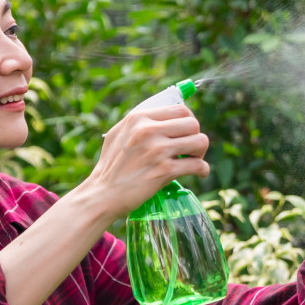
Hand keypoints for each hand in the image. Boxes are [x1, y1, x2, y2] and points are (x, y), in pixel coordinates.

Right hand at [81, 105, 210, 220]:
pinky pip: (197, 165)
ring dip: (200, 153)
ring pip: (200, 141)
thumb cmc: (109, 167)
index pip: (180, 109)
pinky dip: (202, 170)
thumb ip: (139, 124)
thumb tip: (164, 118)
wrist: (102, 195)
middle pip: (193, 124)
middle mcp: (148, 130)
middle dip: (195, 137)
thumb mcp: (118, 135)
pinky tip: (199, 174)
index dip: (188, 122)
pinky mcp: (164, 170)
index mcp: (138, 118)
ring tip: (193, 161)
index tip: (186, 134)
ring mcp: (157, 150)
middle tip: (190, 151)